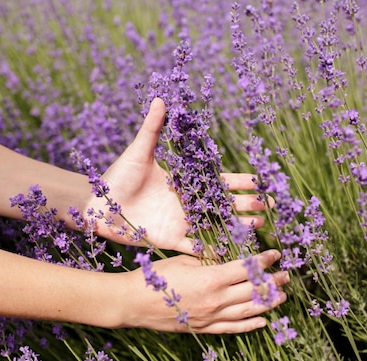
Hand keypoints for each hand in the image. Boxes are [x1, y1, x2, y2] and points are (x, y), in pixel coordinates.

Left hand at [93, 97, 267, 252]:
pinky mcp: (168, 239)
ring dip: (236, 227)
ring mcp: (180, 222)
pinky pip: (193, 247)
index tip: (260, 182)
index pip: (219, 181)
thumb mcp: (138, 152)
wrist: (98, 203)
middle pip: (224, 204)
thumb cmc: (117, 176)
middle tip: (269, 206)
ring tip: (257, 226)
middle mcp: (186, 202)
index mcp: (184, 181)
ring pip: (215, 225)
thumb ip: (152, 128)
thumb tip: (161, 99)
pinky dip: (210, 251)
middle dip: (247, 205)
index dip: (240, 181)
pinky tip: (228, 255)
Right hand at [117, 249, 288, 332]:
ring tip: (282, 296)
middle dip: (273, 282)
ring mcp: (211, 316)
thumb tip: (227, 259)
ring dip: (268, 303)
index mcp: (212, 278)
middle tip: (286, 276)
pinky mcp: (204, 328)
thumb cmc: (155, 276)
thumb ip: (208, 262)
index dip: (264, 261)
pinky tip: (263, 321)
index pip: (247, 268)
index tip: (275, 254)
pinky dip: (250, 325)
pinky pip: (233, 329)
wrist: (134, 302)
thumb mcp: (183, 261)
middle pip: (253, 290)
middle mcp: (216, 299)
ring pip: (248, 311)